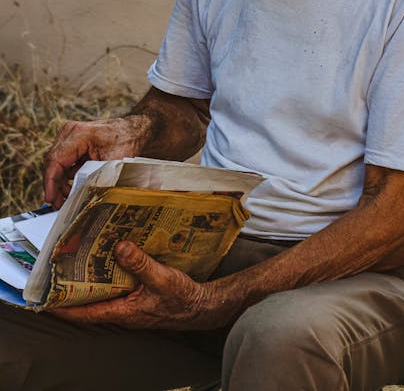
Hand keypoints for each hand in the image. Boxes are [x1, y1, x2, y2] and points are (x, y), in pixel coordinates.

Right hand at [44, 116, 151, 208]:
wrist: (133, 130)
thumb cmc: (126, 141)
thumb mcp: (112, 163)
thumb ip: (95, 179)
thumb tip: (81, 199)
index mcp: (78, 134)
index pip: (56, 161)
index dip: (51, 183)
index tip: (50, 199)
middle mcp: (69, 132)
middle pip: (53, 163)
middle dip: (55, 186)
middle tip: (59, 204)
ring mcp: (68, 135)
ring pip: (56, 163)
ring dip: (60, 182)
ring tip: (67, 198)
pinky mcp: (71, 142)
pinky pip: (62, 161)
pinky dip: (65, 175)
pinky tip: (71, 188)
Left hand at [48, 241, 231, 330]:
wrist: (202, 306)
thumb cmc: (182, 299)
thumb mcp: (162, 278)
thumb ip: (141, 263)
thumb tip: (119, 246)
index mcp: (123, 311)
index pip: (85, 312)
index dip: (64, 306)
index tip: (47, 297)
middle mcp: (123, 309)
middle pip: (91, 300)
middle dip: (75, 287)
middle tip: (62, 267)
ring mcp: (130, 303)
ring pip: (104, 292)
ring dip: (93, 278)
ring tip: (82, 257)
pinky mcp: (139, 296)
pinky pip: (118, 285)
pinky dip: (111, 273)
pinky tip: (113, 257)